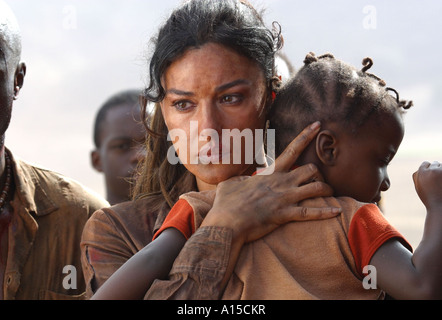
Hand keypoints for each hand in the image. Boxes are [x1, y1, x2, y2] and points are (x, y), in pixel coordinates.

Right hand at [202, 122, 340, 243]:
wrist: (227, 222)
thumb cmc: (226, 202)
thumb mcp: (231, 183)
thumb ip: (241, 178)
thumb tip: (242, 179)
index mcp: (270, 173)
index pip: (292, 149)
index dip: (306, 135)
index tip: (318, 125)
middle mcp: (281, 183)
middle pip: (311, 170)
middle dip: (319, 174)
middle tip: (319, 180)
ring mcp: (285, 199)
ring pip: (316, 188)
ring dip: (326, 190)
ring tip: (331, 194)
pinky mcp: (285, 215)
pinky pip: (311, 212)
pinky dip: (326, 212)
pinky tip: (337, 211)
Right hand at [413, 161, 441, 210]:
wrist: (439, 206)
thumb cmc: (429, 198)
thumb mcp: (418, 187)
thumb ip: (417, 176)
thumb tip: (418, 169)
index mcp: (421, 172)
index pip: (425, 164)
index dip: (428, 170)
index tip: (431, 178)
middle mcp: (431, 170)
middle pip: (435, 163)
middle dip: (436, 170)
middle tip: (437, 181)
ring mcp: (441, 171)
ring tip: (440, 183)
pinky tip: (441, 183)